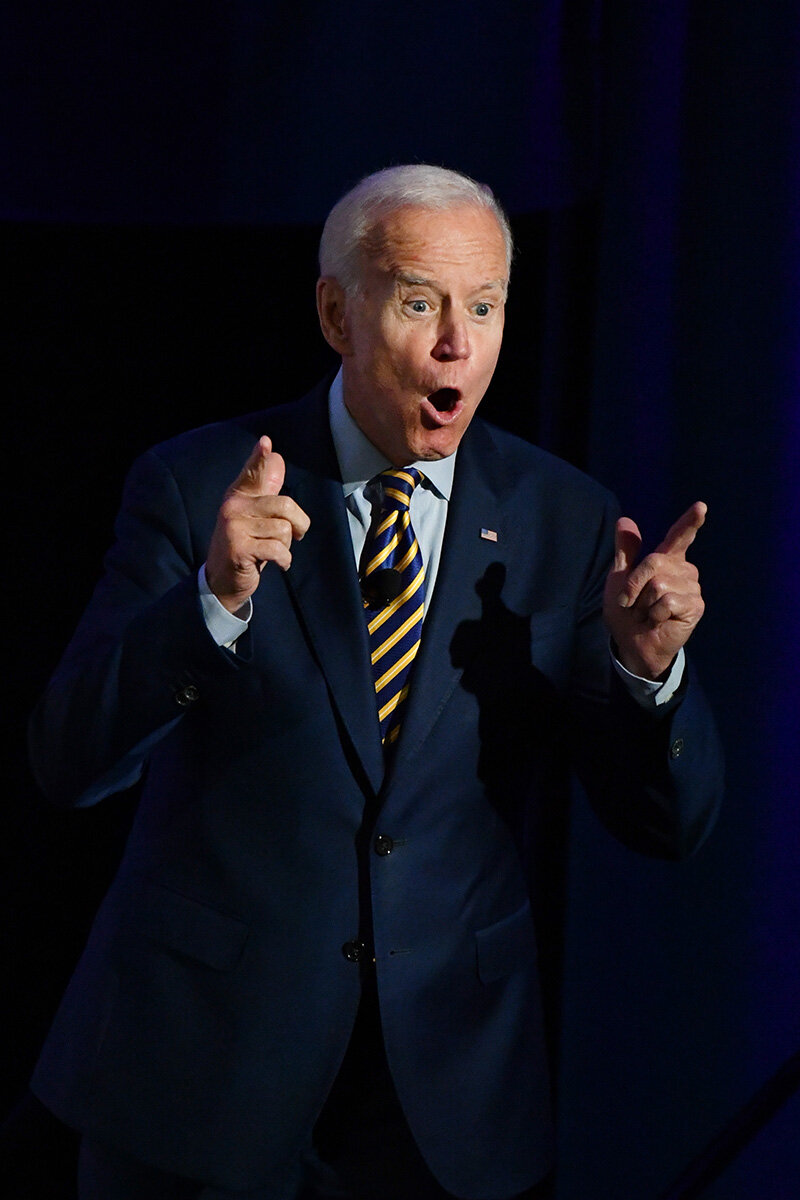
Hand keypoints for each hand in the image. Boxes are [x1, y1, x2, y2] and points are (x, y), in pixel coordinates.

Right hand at [205, 436, 310, 612]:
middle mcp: (233, 508)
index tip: (265, 442)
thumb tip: (276, 457)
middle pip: (285, 506)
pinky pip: (278, 550)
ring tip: (273, 552)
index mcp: (239, 497)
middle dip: (299, 525)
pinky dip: (284, 560)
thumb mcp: (253, 515)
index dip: (259, 458)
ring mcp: (234, 528)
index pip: (252, 472)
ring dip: (287, 547)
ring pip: (284, 531)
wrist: (222, 581)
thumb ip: (264, 488)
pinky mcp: (239, 549)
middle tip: (294, 537)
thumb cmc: (245, 545)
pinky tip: (276, 563)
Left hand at [603, 501, 706, 680]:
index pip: (679, 536)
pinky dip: (654, 613)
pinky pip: (667, 600)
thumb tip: (625, 520)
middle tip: (631, 603)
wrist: (632, 643)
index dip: (690, 522)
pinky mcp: (695, 606)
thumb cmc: (627, 613)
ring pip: (659, 583)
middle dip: (633, 584)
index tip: (700, 507)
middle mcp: (683, 570)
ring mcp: (692, 588)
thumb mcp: (618, 579)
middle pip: (655, 561)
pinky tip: (658, 621)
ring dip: (643, 603)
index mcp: (667, 560)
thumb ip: (625, 551)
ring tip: (647, 614)